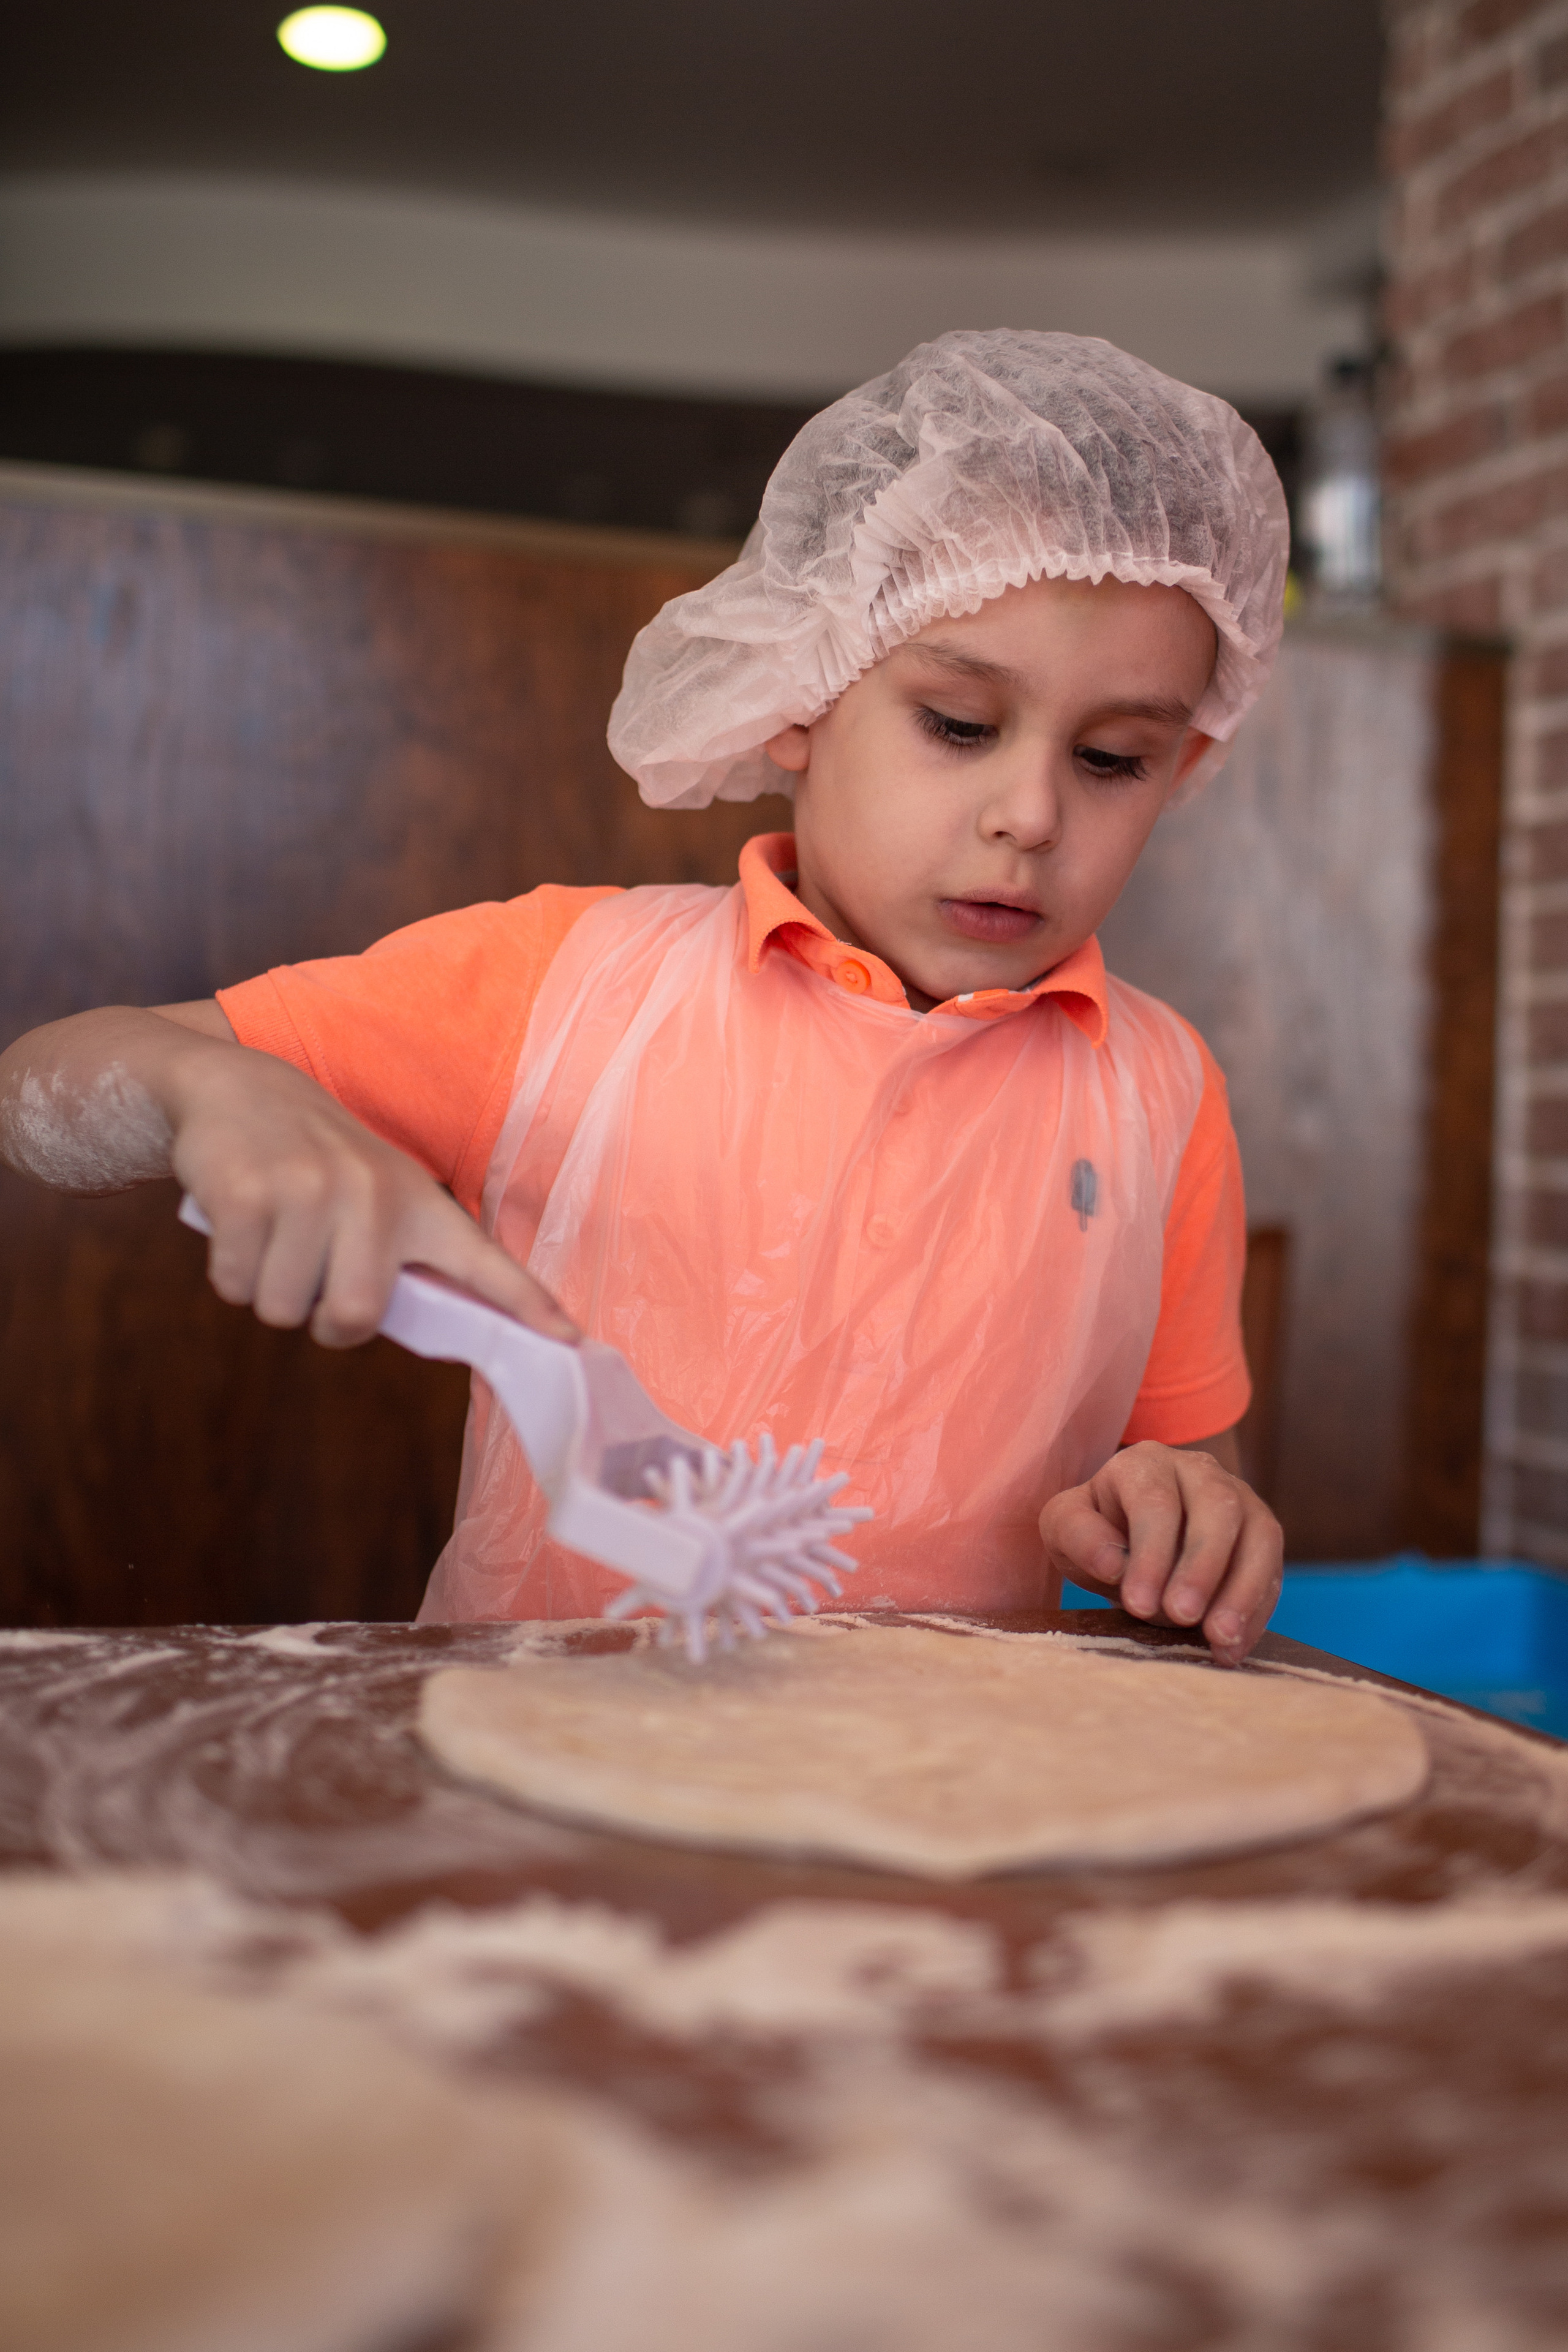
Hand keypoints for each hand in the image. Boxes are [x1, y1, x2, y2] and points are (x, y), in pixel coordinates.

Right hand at [171, 1041, 576, 1349]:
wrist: (240, 1088)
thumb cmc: (316, 1162)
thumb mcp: (379, 1192)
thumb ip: (408, 1256)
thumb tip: (445, 1328)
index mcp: (418, 1203)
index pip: (484, 1262)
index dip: (527, 1305)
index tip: (570, 1341)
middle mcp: (372, 1194)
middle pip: (353, 1317)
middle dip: (323, 1319)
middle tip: (313, 1276)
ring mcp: (308, 1191)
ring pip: (283, 1309)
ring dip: (267, 1289)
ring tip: (275, 1234)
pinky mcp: (247, 1195)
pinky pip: (234, 1285)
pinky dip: (228, 1272)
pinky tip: (239, 1223)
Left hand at [1039, 1438, 1281, 1664]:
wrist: (1130, 1532)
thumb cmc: (1096, 1528)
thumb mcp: (1066, 1528)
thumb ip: (1079, 1537)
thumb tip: (1112, 1563)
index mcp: (1145, 1463)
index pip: (1155, 1502)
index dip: (1150, 1554)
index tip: (1137, 1604)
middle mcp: (1199, 1471)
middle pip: (1217, 1510)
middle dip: (1202, 1568)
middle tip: (1182, 1617)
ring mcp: (1240, 1498)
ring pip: (1259, 1535)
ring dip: (1244, 1591)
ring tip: (1220, 1639)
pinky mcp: (1262, 1534)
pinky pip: (1273, 1569)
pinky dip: (1257, 1611)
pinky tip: (1232, 1647)